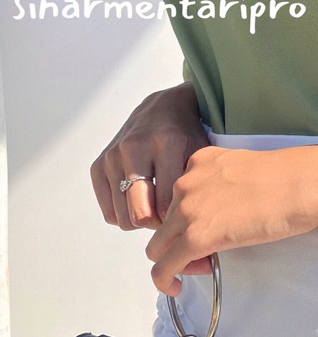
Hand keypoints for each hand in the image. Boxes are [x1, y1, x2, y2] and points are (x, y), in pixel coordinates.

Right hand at [90, 82, 209, 231]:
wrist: (164, 106)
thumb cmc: (187, 134)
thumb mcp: (200, 153)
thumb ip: (196, 185)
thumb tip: (187, 229)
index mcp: (167, 143)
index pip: (165, 204)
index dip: (176, 219)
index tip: (184, 215)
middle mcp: (136, 148)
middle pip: (139, 213)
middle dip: (156, 223)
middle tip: (168, 216)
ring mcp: (114, 156)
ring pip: (122, 216)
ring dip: (140, 220)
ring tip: (156, 207)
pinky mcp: (99, 165)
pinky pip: (109, 211)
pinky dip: (125, 214)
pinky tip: (141, 200)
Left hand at [144, 145, 317, 295]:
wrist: (300, 184)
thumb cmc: (286, 178)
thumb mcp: (242, 170)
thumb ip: (220, 186)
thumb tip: (218, 215)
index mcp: (200, 162)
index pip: (177, 197)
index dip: (188, 218)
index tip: (208, 227)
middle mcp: (186, 182)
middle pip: (166, 222)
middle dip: (181, 239)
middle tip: (208, 251)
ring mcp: (188, 209)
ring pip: (159, 245)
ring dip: (176, 258)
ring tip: (204, 264)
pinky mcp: (195, 237)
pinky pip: (163, 268)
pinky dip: (165, 280)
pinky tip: (175, 287)